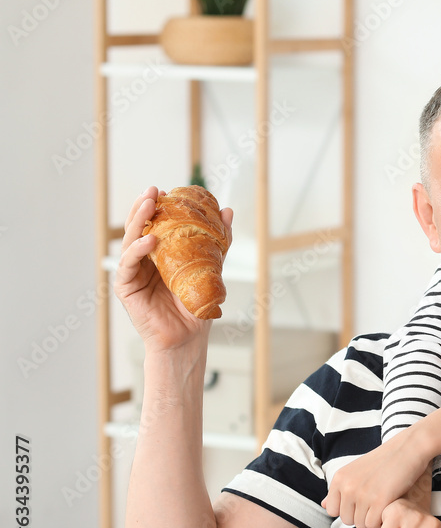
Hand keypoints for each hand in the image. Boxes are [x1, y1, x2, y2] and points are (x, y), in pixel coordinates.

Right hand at [114, 187, 234, 352]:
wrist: (187, 338)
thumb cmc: (195, 306)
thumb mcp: (209, 269)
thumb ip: (216, 243)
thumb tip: (227, 212)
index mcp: (159, 255)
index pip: (155, 225)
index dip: (158, 207)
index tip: (168, 190)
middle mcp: (142, 261)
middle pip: (139, 228)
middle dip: (144, 206)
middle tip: (154, 189)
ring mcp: (132, 272)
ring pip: (130, 241)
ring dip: (137, 221)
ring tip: (149, 204)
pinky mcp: (126, 287)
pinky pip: (128, 265)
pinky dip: (137, 250)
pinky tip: (149, 240)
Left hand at [322, 426, 432, 527]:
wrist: (409, 448)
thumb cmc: (384, 460)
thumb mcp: (356, 470)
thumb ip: (340, 489)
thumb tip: (323, 506)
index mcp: (339, 478)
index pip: (332, 510)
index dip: (348, 510)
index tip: (362, 502)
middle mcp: (347, 487)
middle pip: (347, 520)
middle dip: (361, 516)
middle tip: (376, 503)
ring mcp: (363, 494)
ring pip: (361, 525)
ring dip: (373, 519)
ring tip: (383, 504)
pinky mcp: (380, 500)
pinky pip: (374, 525)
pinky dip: (382, 521)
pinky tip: (389, 508)